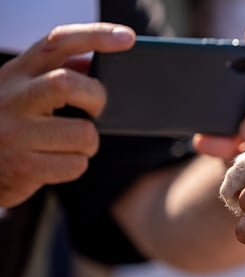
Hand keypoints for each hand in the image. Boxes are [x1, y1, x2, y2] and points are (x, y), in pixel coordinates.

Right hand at [0, 23, 134, 206]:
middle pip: (68, 83)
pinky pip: (76, 165)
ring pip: (83, 133)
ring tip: (70, 145)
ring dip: (89, 144)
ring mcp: (14, 132)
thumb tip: (99, 64)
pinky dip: (77, 165)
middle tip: (96, 111)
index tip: (127, 38)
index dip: (95, 36)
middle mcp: (11, 97)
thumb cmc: (12, 126)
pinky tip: (57, 163)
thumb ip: (57, 75)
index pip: (58, 42)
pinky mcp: (23, 166)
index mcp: (17, 72)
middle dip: (97, 99)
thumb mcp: (25, 92)